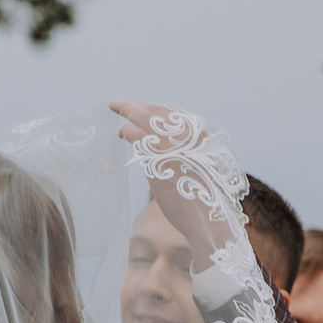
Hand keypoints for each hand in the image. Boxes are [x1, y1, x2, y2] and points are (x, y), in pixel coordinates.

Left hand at [108, 100, 222, 264]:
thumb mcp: (198, 170)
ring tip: (116, 109)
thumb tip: (164, 154)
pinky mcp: (157, 154)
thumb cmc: (203, 201)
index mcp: (199, 135)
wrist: (207, 217)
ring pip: (144, 116)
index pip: (175, 112)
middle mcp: (186, 133)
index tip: (144, 107)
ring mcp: (172, 141)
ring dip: (128, 110)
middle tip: (120, 104)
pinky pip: (136, 134)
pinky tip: (120, 133)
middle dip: (137, 105)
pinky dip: (126, 131)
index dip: (156, 108)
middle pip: (157, 110)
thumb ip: (184, 156)